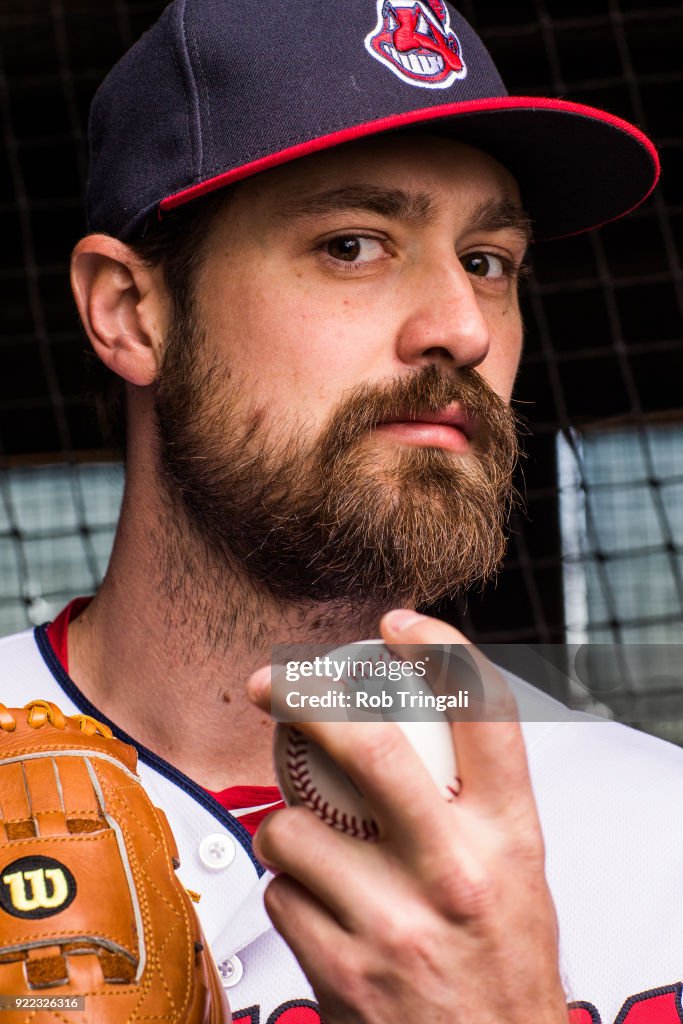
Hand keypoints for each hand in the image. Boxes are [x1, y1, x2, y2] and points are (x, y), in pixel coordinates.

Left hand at [247, 610, 567, 1023]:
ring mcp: (396, 923)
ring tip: (315, 849)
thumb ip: (472, 799)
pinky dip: (286, 889)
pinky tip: (322, 911)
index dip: (437, 648)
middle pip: (369, 747)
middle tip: (273, 682)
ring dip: (285, 827)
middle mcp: (456, 872)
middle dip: (305, 697)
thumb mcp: (517, 868)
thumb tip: (409, 717)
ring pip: (293, 828)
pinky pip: (279, 894)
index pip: (483, 713)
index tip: (396, 624)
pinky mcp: (343, 970)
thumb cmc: (502, 959)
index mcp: (509, 836)